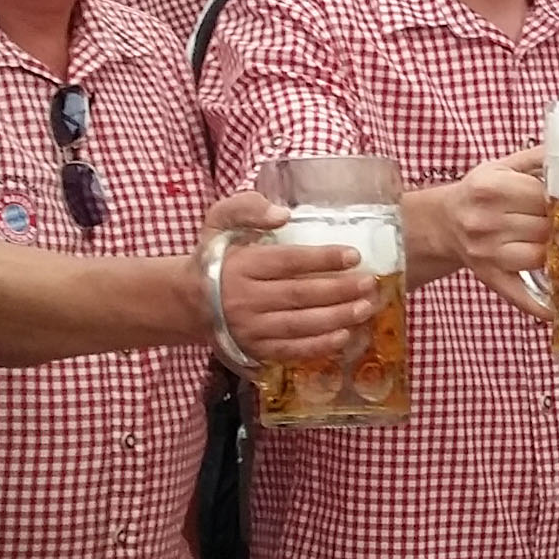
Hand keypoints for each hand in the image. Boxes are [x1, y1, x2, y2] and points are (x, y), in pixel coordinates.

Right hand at [212, 189, 372, 366]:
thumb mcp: (219, 220)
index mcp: (241, 265)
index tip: (354, 255)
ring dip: (338, 318)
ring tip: (366, 308)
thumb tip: (282, 215)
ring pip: (300, 325)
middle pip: (300, 295)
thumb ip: (247, 208)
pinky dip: (320, 346)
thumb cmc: (215, 255)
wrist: (189, 300)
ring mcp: (249, 328)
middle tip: (369, 283)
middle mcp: (244, 299)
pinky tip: (345, 336)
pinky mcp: (254, 350)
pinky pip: (291, 350)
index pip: (288, 261)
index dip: (323, 258)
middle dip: (340, 290)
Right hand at [446, 148, 555, 306]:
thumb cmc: (480, 192)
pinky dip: (543, 305)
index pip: (544, 195)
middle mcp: (485, 221)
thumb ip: (537, 158)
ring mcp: (487, 253)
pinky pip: (520, 295)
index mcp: (491, 189)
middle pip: (545, 226)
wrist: (444, 222)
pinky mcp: (491, 278)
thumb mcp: (501, 167)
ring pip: (540, 256)